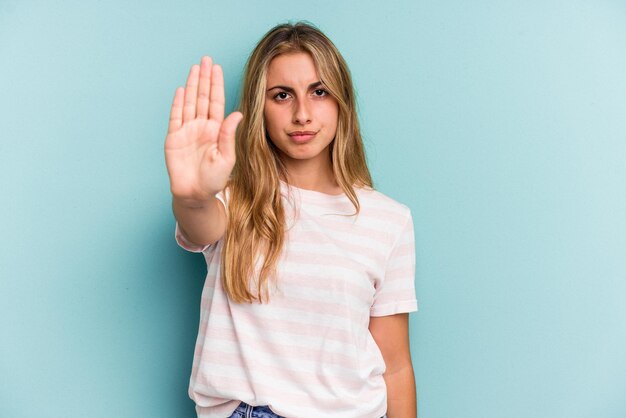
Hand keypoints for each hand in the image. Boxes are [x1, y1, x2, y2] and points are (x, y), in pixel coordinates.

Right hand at [165, 56, 242, 202]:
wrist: (195, 194)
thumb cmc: (214, 179)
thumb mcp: (226, 157)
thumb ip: (228, 135)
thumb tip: (237, 113)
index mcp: (216, 130)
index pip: (216, 102)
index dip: (216, 85)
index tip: (217, 68)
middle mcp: (202, 127)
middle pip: (202, 97)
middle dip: (205, 78)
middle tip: (206, 59)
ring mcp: (187, 131)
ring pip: (189, 102)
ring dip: (192, 85)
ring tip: (195, 68)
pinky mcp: (174, 138)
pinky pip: (175, 117)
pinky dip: (177, 103)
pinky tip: (180, 90)